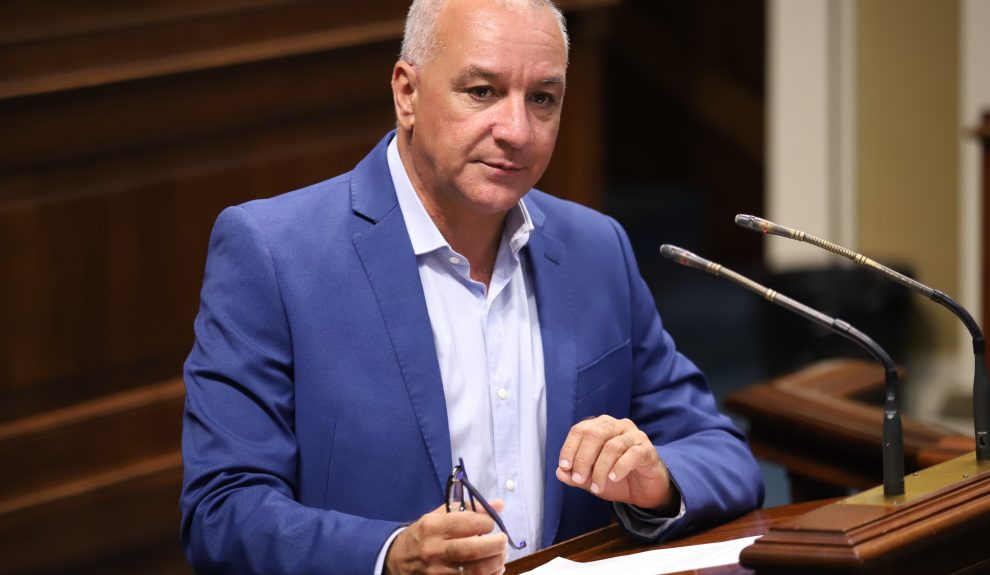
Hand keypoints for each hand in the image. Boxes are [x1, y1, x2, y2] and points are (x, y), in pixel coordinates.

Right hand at [385, 501, 507, 574]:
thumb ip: (469, 509)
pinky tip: (494, 569)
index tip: (492, 523)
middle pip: (473, 549)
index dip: (486, 523)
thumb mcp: (439, 515)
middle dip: (496, 545)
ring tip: (502, 555)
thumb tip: (498, 505)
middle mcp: (433, 549)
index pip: (467, 523)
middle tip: (503, 540)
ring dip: (496, 562)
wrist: (398, 559)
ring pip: (475, 570)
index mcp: (432, 526)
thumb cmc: (424, 534)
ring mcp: (437, 572)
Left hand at [556, 415, 674, 510]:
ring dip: (600, 469)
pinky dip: (619, 468)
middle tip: (580, 480)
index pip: (580, 430)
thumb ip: (574, 475)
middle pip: (595, 434)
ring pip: (612, 446)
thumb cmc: (615, 478)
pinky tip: (613, 479)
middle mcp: (617, 426)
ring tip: (597, 487)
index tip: (565, 467)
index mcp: (600, 427)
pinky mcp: (647, 449)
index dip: (569, 448)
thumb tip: (560, 472)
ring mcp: (634, 436)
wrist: (643, 490)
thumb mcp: (590, 479)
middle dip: (583, 459)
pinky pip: (632, 454)